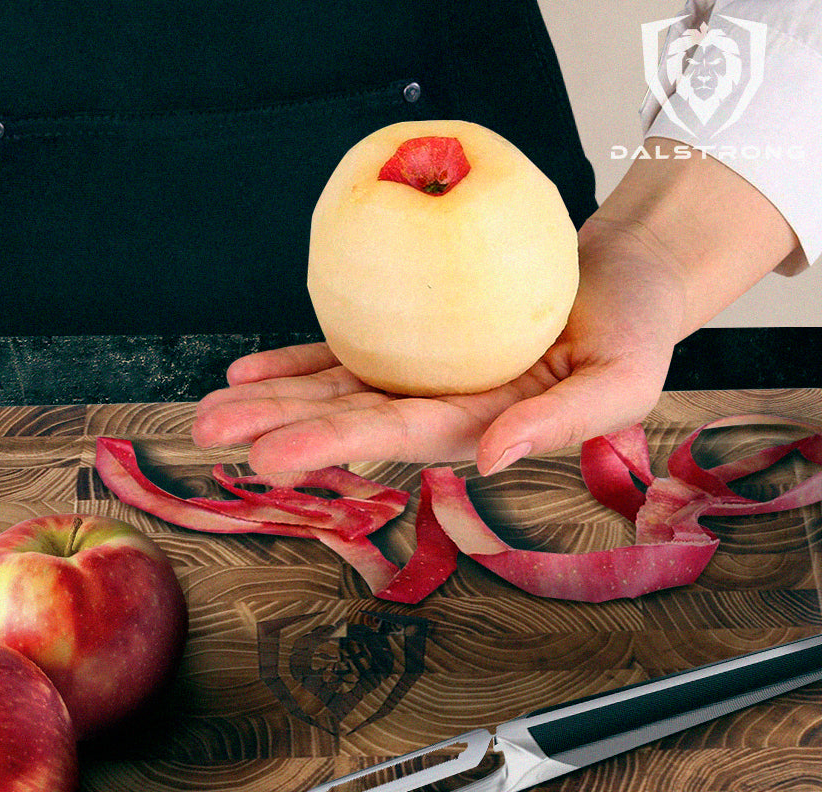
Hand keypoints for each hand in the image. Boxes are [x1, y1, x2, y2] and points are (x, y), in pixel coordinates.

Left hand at [192, 217, 685, 474]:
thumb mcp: (621, 383)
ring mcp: (417, 376)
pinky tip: (248, 369)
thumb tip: (490, 459)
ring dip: (271, 400)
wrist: (622, 285)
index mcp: (478, 426)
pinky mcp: (410, 340)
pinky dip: (296, 361)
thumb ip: (561, 424)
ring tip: (210, 411)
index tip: (266, 458)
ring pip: (333, 391)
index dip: (329, 448)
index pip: (393, 439)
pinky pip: (344, 353)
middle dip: (275, 428)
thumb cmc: (632, 334)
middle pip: (344, 419)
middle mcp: (435, 408)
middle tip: (206, 433)